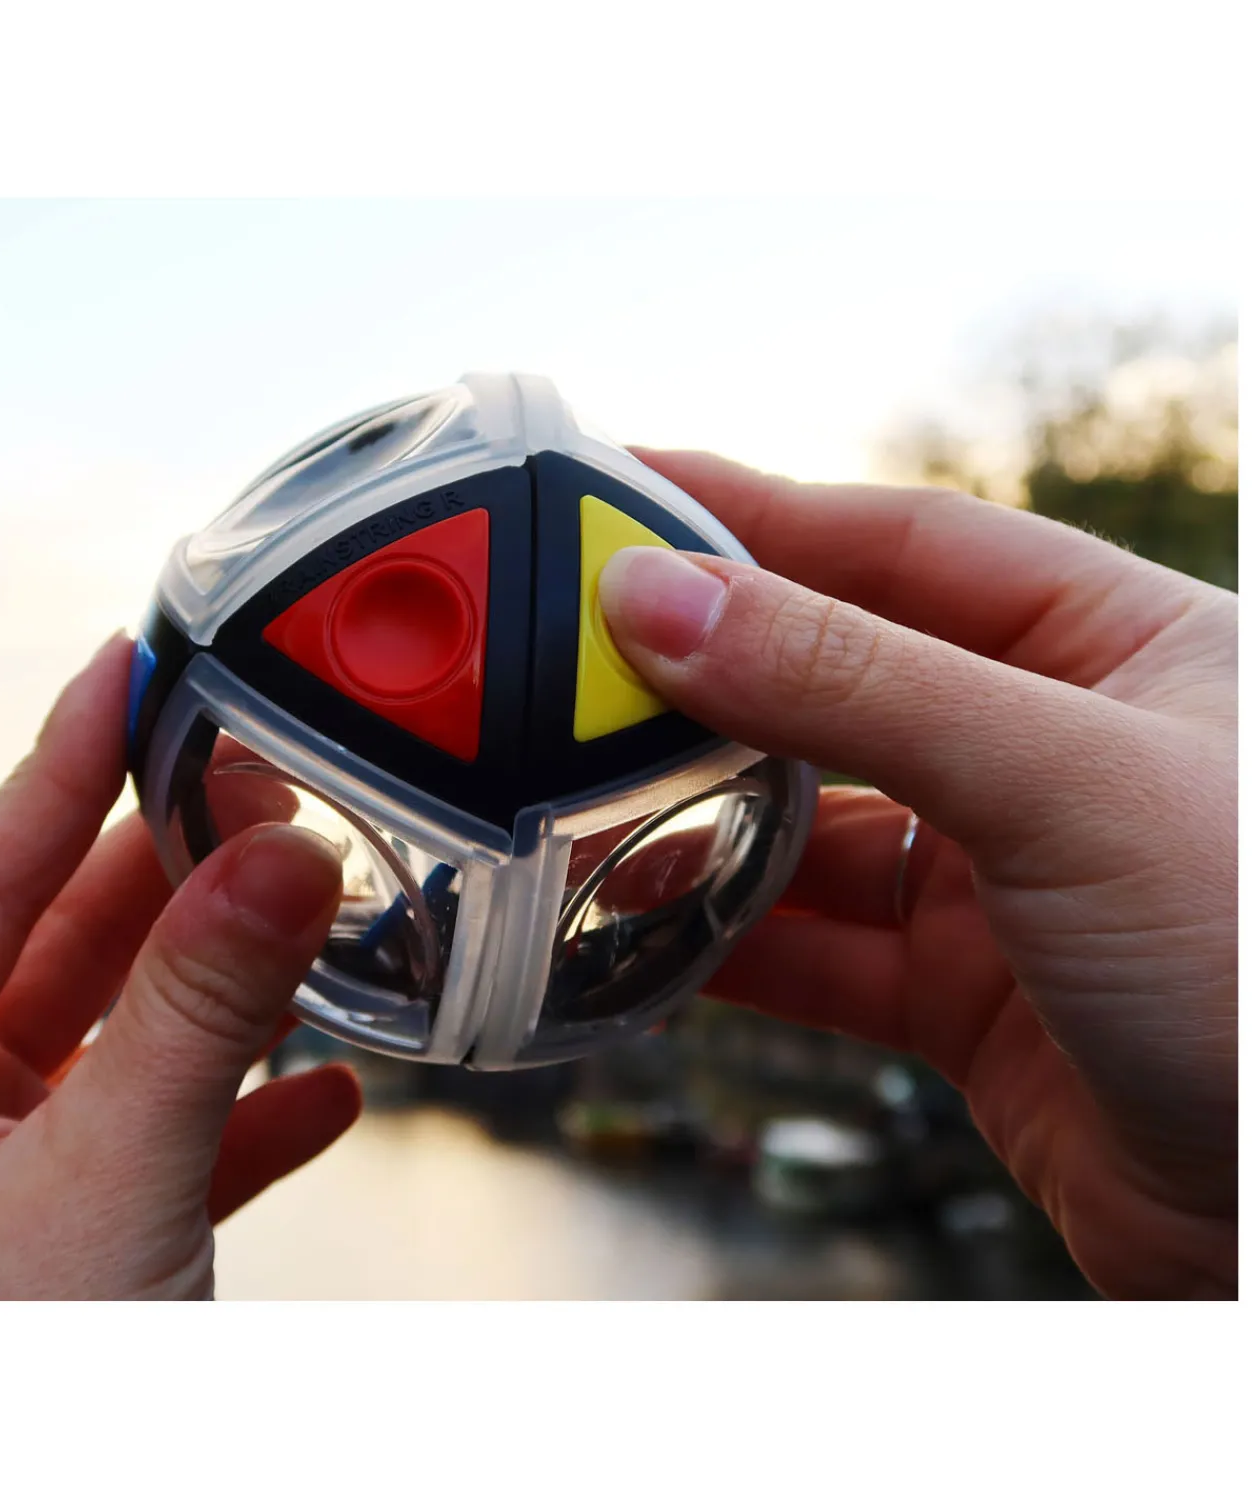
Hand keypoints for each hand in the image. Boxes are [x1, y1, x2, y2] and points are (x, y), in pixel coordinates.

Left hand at [0, 635, 360, 1298]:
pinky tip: (323, 1083)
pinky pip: (168, 1130)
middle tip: (266, 778)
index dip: (64, 762)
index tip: (130, 662)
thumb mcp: (99, 1184)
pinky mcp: (76, 1227)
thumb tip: (284, 853)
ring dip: (226, 981)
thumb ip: (196, 1011)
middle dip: (174, 866)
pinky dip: (249, 1105)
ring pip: (125, 1030)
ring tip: (311, 902)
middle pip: (62, 941)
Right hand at [600, 451, 1235, 1298]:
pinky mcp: (967, 998)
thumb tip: (663, 600)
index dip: (755, 517)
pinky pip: (818, 952)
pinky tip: (644, 927)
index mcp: (1113, 644)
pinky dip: (729, 943)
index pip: (899, 542)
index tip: (620, 501)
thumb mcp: (1060, 780)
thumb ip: (853, 685)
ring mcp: (1005, 878)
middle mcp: (1051, 750)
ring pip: (813, 828)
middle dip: (706, 679)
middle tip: (567, 662)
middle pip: (836, 683)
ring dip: (702, 820)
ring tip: (583, 800)